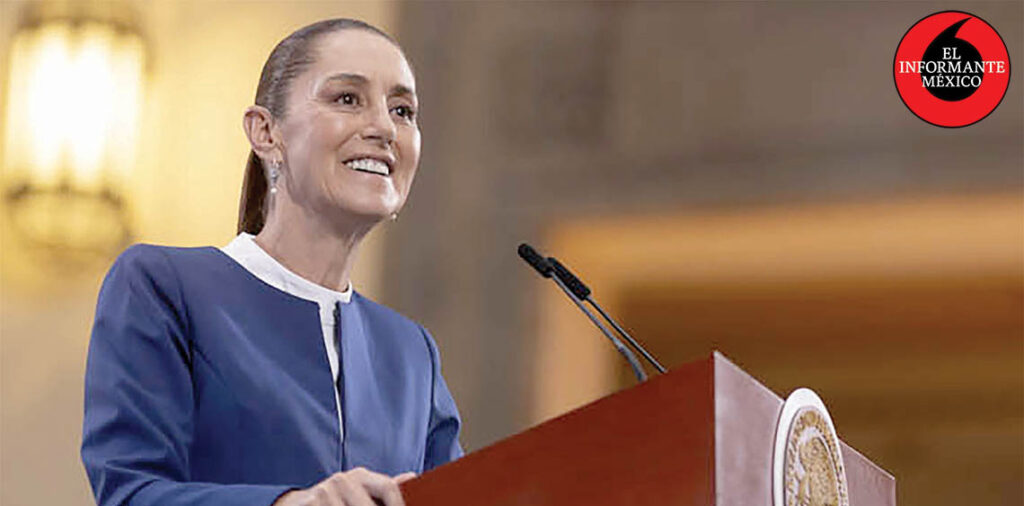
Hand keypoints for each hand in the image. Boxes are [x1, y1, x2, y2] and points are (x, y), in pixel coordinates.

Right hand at [273, 467, 416, 505]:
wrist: (297, 504)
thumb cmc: (338, 499)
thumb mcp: (361, 490)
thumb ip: (384, 489)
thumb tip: (411, 477)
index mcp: (360, 476)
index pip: (388, 487)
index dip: (398, 505)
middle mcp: (343, 481)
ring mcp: (324, 493)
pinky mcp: (310, 504)